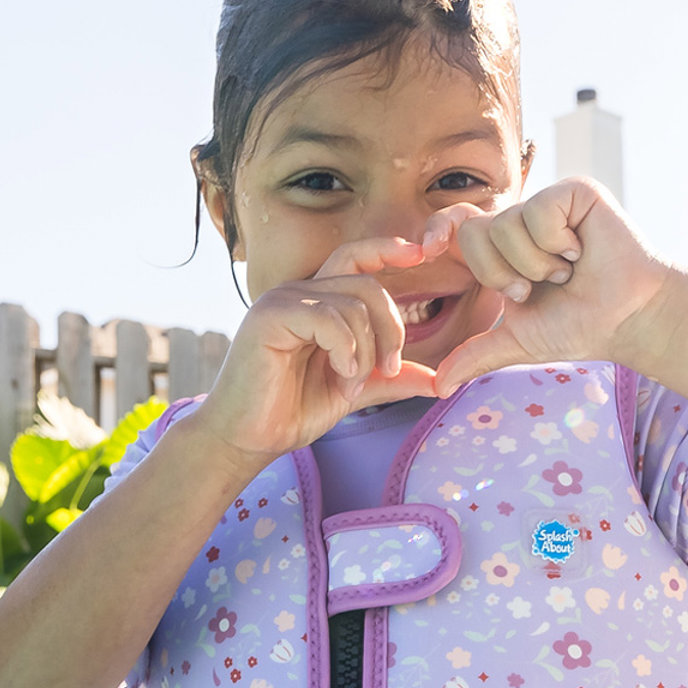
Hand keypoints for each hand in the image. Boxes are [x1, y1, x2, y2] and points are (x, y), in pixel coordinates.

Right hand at [192, 237, 437, 465]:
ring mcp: (283, 301)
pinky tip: (340, 377)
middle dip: (392, 329)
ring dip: (365, 353)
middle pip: (368, 285)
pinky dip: (346, 350)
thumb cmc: (292, 411)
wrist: (248, 438)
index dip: (389, 248)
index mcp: (318, 302)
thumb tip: (439, 381)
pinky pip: (329, 318)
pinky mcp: (269, 316)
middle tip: (390, 370)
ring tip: (349, 385)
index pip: (357, 257)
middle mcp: (300, 293)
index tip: (423, 252)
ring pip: (353, 304)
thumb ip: (391, 378)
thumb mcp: (354, 390)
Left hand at [426, 179, 677, 394]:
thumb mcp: (519, 342)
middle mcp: (518, 221)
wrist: (627, 319)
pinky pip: (539, 211)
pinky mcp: (573, 192)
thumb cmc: (580, 326)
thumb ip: (477, 355)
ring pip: (507, 225)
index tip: (425, 250)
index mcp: (500, 250)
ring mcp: (545, 203)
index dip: (436, 230)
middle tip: (536, 287)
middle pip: (473, 232)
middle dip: (501, 274)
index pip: (454, 226)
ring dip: (537, 264)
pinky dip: (558, 242)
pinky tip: (581, 251)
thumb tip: (437, 387)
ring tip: (567, 271)